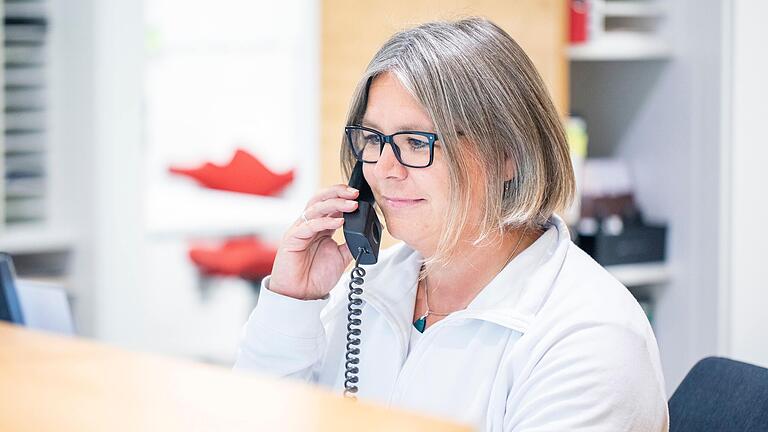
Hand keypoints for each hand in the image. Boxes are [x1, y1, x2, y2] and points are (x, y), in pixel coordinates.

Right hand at [268, 184, 358, 299]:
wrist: (301, 295)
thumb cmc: (316, 277)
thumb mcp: (341, 257)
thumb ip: (351, 243)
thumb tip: (366, 234)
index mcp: (320, 227)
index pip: (330, 203)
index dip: (343, 197)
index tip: (359, 196)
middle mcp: (309, 225)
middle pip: (321, 199)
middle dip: (338, 193)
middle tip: (355, 194)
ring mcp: (300, 230)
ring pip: (315, 208)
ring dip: (335, 204)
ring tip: (352, 205)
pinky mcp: (292, 239)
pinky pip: (309, 225)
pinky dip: (325, 221)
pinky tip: (339, 222)